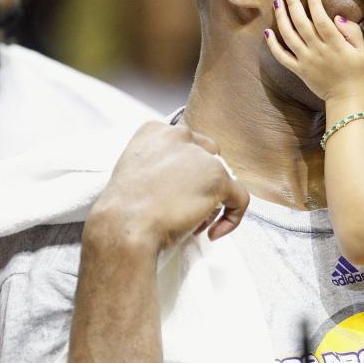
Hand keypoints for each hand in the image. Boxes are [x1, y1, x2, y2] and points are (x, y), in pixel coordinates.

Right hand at [86, 122, 249, 252]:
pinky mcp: (219, 178)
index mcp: (155, 130)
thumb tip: (185, 181)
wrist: (123, 226)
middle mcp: (180, 134)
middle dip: (201, 183)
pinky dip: (232, 217)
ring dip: (211, 202)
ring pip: (222, 178)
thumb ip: (160, 164)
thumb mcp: (134, 170)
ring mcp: (202, 156)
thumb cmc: (122, 209)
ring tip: (192, 223)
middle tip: (184, 208)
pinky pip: (240, 198)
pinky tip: (213, 232)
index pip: (185, 145)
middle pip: (208, 156)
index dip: (185, 173)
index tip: (174, 193)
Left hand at [265, 0, 363, 100]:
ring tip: (277, 3)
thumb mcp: (361, 50)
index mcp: (335, 45)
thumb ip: (352, 31)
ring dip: (281, 18)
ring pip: (289, 36)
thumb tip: (337, 17)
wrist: (345, 96)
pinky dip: (273, 45)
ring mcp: (306, 60)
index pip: (322, 21)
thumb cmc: (355, 70)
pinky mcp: (298, 70)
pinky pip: (282, 56)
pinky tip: (268, 31)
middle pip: (302, 24)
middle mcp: (318, 51)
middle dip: (293, 4)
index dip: (315, 5)